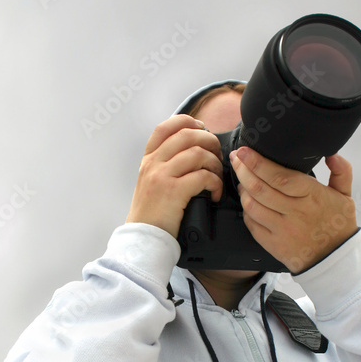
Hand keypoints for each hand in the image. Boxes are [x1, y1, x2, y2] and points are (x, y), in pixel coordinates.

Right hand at [125, 114, 223, 238]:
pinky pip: (203, 176)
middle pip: (187, 135)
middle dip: (210, 141)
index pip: (166, 126)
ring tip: (217, 177)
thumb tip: (192, 150)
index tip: (202, 130)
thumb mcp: (150, 182)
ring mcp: (161, 176)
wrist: (143, 239)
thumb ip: (164, 164)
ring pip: (198, 153)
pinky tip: (214, 193)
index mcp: (148, 159)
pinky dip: (215, 183)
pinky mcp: (173, 191)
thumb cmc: (152, 214)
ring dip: (215, 163)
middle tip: (217, 156)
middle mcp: (153, 163)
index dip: (188, 122)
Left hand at [229, 147, 357, 273]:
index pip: (279, 177)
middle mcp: (295, 212)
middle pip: (260, 188)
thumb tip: (332, 153)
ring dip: (243, 189)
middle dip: (243, 170)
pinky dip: (246, 210)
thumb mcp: (345, 196)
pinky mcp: (272, 244)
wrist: (335, 259)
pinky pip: (252, 224)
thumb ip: (342, 171)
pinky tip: (247, 200)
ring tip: (241, 178)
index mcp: (312, 196)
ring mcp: (282, 230)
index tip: (245, 151)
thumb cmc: (337, 225)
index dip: (258, 163)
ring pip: (252, 206)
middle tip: (235, 157)